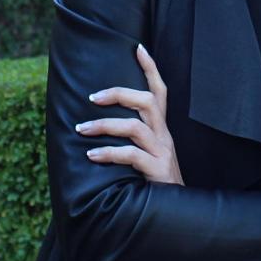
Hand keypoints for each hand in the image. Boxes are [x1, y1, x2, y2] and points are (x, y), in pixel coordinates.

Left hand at [76, 44, 183, 184]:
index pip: (160, 92)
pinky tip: (91, 155)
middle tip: (91, 97)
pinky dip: (108, 153)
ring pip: (134, 127)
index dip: (151, 69)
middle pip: (148, 101)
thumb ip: (133, 141)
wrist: (177, 213)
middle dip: (119, 93)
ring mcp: (162, 152)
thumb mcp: (148, 155)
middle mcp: (164, 136)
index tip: (138, 47)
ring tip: (82, 129)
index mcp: (161, 130)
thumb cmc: (156, 183)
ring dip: (104, 125)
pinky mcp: (157, 170)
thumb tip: (98, 127)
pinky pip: (131, 155)